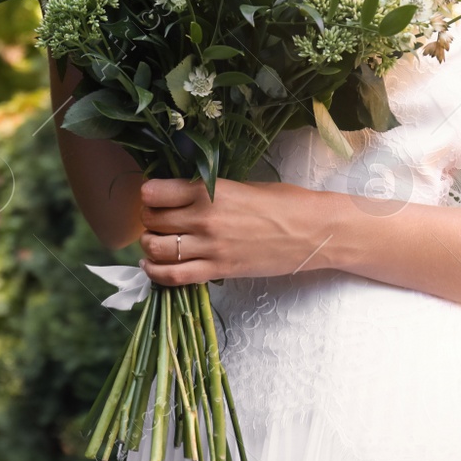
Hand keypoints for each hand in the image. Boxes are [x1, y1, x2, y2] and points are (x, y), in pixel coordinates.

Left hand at [137, 177, 332, 285]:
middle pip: (151, 219)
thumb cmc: (283, 202)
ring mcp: (210, 247)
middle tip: (157, 219)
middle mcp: (204, 218)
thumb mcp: (240, 185)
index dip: (149, 194)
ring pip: (155, 248)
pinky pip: (173, 275)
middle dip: (148, 218)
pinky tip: (153, 266)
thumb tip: (178, 194)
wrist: (312, 231)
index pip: (154, 192)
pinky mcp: (218, 270)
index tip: (154, 196)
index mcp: (209, 190)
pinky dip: (155, 272)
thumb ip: (208, 190)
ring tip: (156, 241)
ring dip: (149, 244)